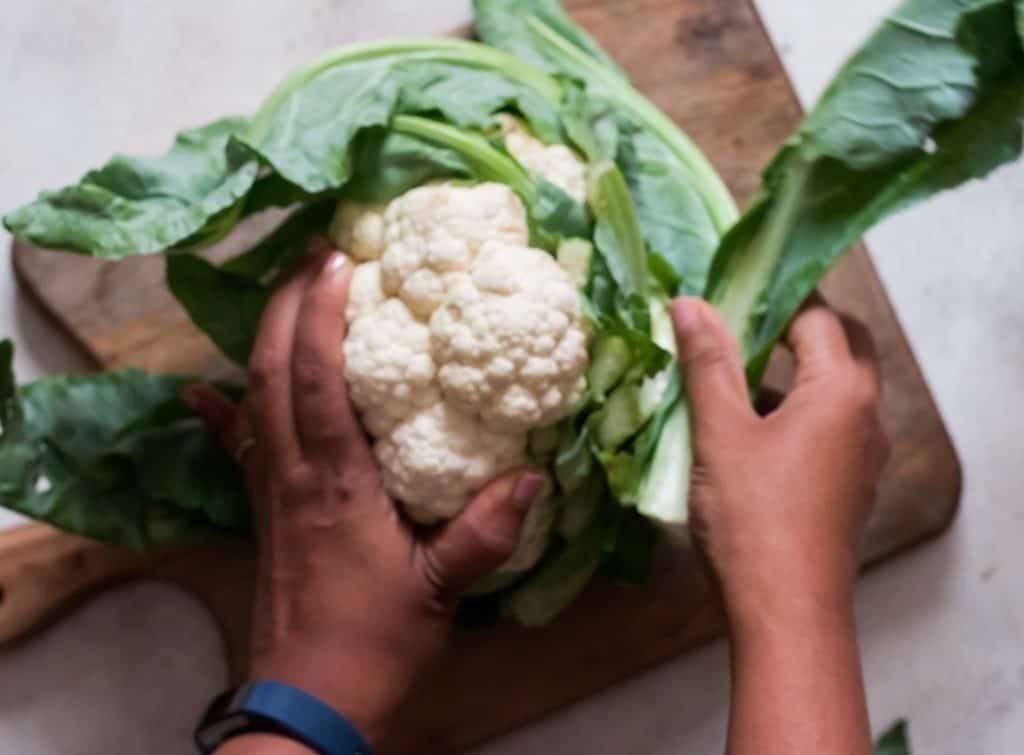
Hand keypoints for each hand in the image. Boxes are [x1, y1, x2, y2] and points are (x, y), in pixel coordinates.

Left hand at [184, 245, 544, 749]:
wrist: (308, 701)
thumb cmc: (375, 643)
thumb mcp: (442, 591)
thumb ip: (485, 533)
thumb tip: (532, 476)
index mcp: (335, 482)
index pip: (314, 378)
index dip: (317, 314)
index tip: (336, 262)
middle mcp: (290, 473)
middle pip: (267, 369)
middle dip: (284, 304)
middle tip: (316, 257)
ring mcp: (268, 491)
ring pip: (250, 396)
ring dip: (264, 338)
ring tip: (292, 295)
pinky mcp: (261, 511)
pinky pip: (236, 446)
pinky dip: (220, 410)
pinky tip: (202, 390)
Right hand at [669, 295, 888, 627]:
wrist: (785, 611)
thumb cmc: (752, 516)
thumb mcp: (720, 433)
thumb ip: (708, 363)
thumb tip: (689, 302)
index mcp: (844, 391)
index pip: (817, 316)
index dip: (771, 299)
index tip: (725, 293)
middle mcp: (868, 415)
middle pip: (842, 346)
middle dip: (794, 330)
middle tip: (737, 328)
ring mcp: (863, 454)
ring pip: (835, 389)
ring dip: (792, 372)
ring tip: (731, 374)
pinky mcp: (849, 485)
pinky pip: (829, 426)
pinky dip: (795, 411)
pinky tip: (745, 429)